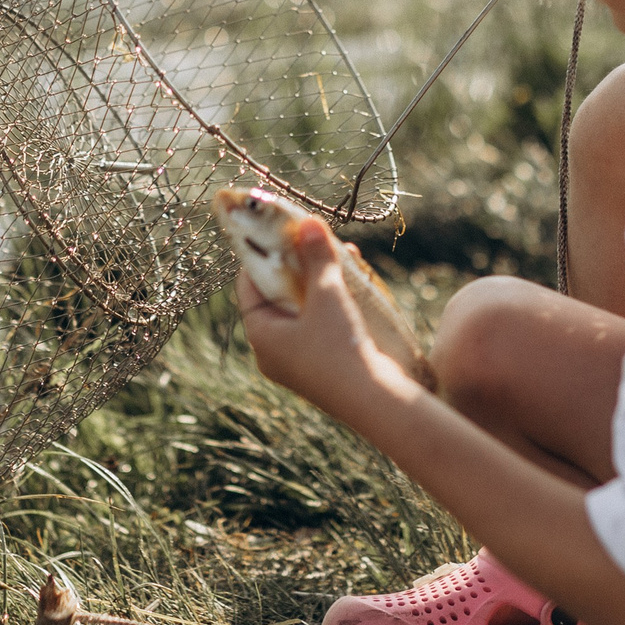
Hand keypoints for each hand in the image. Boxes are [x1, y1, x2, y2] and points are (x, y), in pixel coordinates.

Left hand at [236, 217, 409, 421]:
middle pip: (277, 297)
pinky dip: (331, 305)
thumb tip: (307, 223)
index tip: (278, 234)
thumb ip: (316, 258)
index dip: (263, 256)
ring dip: (319, 283)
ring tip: (341, 256)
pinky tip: (353, 285)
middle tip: (313, 241)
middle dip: (299, 266)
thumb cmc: (340, 347)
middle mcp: (272, 352)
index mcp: (260, 335)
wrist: (374, 402)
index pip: (250, 286)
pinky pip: (318, 328)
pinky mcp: (320, 369)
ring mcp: (296, 363)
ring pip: (301, 312)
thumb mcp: (327, 295)